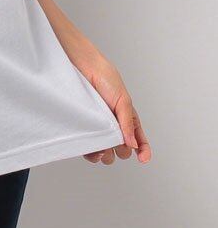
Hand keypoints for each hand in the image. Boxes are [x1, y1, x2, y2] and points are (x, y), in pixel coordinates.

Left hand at [73, 49, 151, 165]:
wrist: (83, 68)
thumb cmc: (106, 79)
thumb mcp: (123, 100)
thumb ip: (128, 123)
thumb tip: (134, 145)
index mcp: (128, 119)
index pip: (139, 141)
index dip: (143, 152)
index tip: (143, 159)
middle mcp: (115, 126)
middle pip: (123, 150)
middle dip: (121, 151)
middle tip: (116, 141)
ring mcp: (99, 128)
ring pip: (106, 153)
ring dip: (106, 155)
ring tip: (103, 148)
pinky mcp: (85, 128)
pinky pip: (89, 148)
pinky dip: (92, 154)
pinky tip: (93, 150)